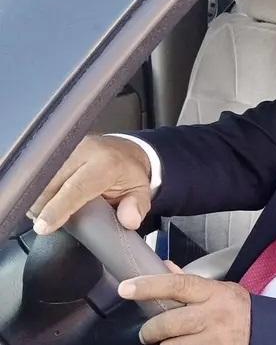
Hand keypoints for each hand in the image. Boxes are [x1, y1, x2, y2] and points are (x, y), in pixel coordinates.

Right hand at [28, 135, 152, 234]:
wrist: (124, 150)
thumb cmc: (128, 174)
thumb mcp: (141, 192)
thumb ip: (137, 207)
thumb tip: (129, 220)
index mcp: (107, 162)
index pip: (77, 188)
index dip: (58, 208)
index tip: (44, 226)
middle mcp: (85, 150)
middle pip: (52, 182)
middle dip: (41, 206)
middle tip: (43, 224)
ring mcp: (68, 146)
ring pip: (41, 176)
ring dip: (37, 198)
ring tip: (42, 213)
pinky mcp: (57, 147)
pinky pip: (40, 170)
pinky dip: (38, 188)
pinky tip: (42, 200)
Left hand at [117, 271, 250, 344]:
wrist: (266, 332)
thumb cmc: (238, 309)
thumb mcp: (220, 289)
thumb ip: (190, 283)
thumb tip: (163, 266)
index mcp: (213, 293)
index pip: (177, 284)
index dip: (149, 286)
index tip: (126, 288)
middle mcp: (214, 315)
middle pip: (168, 323)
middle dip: (150, 331)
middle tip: (148, 333)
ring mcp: (215, 339)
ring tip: (167, 342)